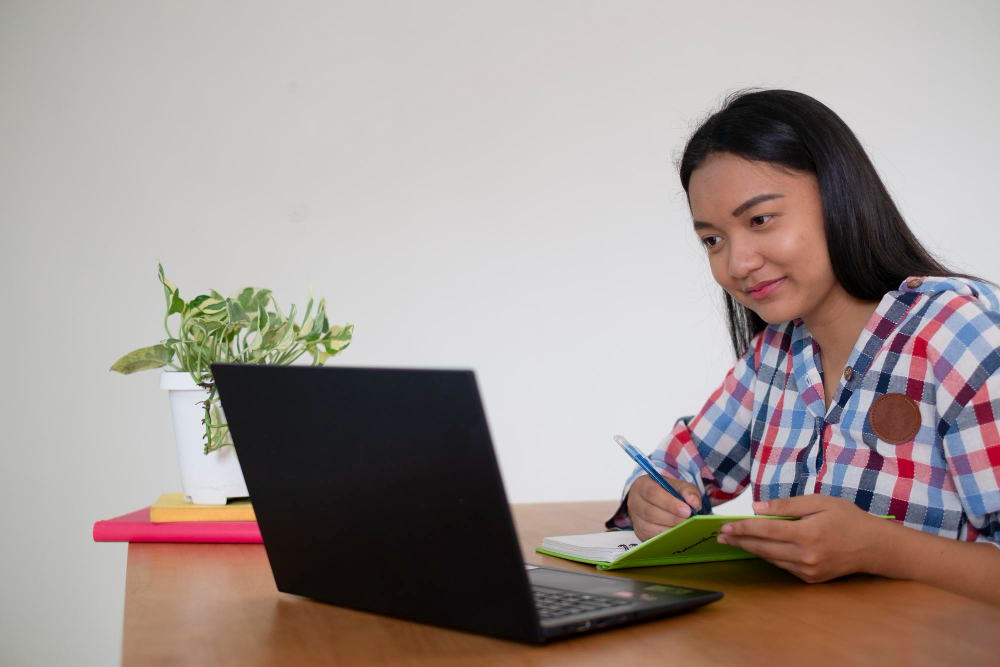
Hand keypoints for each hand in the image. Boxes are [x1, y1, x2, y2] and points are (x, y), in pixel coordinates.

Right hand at [626, 474, 702, 540]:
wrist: (655, 500)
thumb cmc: (667, 491)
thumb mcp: (678, 486)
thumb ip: (688, 491)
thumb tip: (694, 503)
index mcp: (642, 485)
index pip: (652, 493)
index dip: (670, 503)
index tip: (687, 511)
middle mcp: (634, 501)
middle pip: (650, 512)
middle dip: (672, 518)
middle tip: (689, 521)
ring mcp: (635, 518)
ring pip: (649, 527)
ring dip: (669, 530)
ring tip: (685, 528)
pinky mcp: (639, 532)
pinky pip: (650, 538)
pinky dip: (665, 538)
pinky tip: (677, 535)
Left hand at [717, 495, 883, 582]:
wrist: (874, 546)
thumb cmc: (847, 518)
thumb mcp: (819, 502)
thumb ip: (787, 506)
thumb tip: (758, 508)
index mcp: (808, 533)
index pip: (766, 531)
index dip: (743, 528)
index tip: (726, 526)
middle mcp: (806, 555)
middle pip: (763, 548)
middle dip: (740, 540)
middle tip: (721, 535)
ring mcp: (808, 570)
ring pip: (771, 558)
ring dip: (751, 549)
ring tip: (734, 539)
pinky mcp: (811, 578)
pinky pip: (783, 566)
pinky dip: (770, 555)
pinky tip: (758, 547)